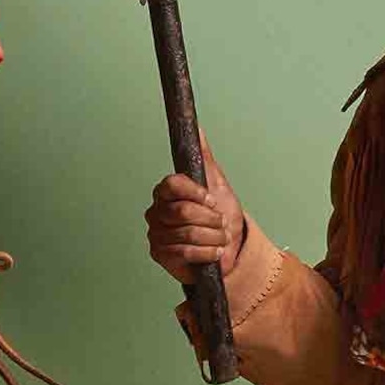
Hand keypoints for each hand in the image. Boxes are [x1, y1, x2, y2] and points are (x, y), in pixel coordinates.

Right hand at [145, 139, 245, 281]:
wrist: (228, 250)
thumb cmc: (220, 217)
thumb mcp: (216, 183)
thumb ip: (204, 157)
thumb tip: (198, 130)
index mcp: (167, 191)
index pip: (173, 184)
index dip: (196, 193)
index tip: (212, 200)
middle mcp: (157, 211)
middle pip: (184, 211)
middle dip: (212, 219)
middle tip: (221, 223)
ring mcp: (156, 233)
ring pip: (189, 233)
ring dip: (214, 237)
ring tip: (220, 238)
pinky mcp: (160, 255)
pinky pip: (186, 252)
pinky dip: (208, 253)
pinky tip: (214, 252)